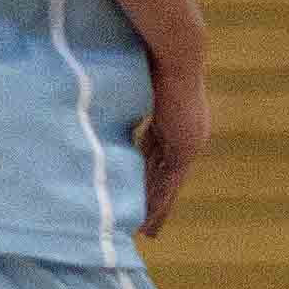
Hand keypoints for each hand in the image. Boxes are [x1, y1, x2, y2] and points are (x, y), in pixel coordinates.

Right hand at [136, 57, 210, 235]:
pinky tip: (150, 219)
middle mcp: (187, 137)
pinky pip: (169, 182)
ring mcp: (188, 144)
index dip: (148, 177)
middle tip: (149, 226)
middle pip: (165, 176)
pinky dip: (159, 202)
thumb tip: (100, 106)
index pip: (158, 157)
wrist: (172, 56)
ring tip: (147, 232)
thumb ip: (127, 107)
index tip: (140, 194)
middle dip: (156, 201)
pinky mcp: (185, 149)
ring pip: (168, 184)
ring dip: (156, 208)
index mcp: (175, 122)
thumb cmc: (150, 62)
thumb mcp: (136, 91)